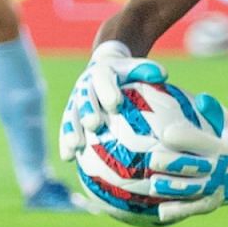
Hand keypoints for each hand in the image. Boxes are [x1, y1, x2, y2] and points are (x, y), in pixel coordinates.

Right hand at [57, 41, 166, 161]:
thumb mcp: (135, 68)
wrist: (103, 69)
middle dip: (88, 110)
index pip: (103, 80)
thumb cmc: (126, 74)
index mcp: (100, 73)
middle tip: (94, 124)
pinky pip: (66, 129)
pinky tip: (68, 158)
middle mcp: (84, 86)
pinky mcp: (70, 115)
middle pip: (84, 98)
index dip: (107, 91)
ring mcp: (75, 101)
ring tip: (75, 145)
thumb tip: (162, 75)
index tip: (115, 104)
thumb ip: (147, 70)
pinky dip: (65, 142)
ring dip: (71, 130)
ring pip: (71, 115)